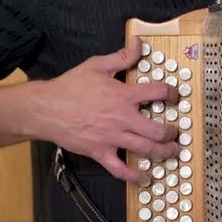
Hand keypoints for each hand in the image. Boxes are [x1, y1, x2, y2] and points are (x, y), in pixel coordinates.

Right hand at [24, 36, 179, 183]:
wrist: (46, 108)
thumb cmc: (69, 87)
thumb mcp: (97, 65)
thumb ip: (121, 57)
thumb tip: (137, 44)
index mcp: (123, 96)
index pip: (157, 92)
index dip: (171, 93)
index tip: (174, 96)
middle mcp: (122, 118)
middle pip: (158, 130)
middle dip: (171, 132)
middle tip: (175, 132)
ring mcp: (112, 138)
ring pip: (146, 150)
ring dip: (163, 153)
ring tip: (171, 152)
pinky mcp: (100, 153)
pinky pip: (120, 169)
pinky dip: (135, 176)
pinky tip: (145, 177)